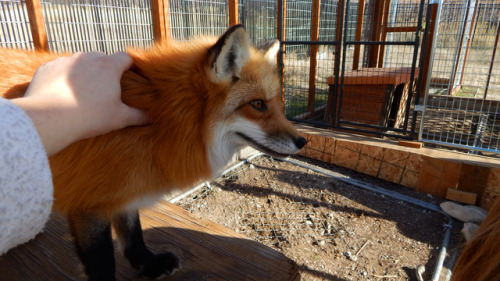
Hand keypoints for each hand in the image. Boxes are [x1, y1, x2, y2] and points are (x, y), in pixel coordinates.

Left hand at [12, 52, 148, 155]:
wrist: (50, 119)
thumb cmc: (89, 118)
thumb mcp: (119, 118)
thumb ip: (138, 115)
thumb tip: (153, 117)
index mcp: (108, 67)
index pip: (125, 57)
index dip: (130, 65)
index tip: (132, 74)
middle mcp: (87, 58)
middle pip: (102, 59)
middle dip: (105, 70)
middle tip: (106, 89)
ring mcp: (65, 61)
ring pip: (80, 62)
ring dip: (84, 73)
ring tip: (83, 93)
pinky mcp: (48, 67)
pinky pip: (60, 69)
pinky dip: (64, 78)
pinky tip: (63, 94)